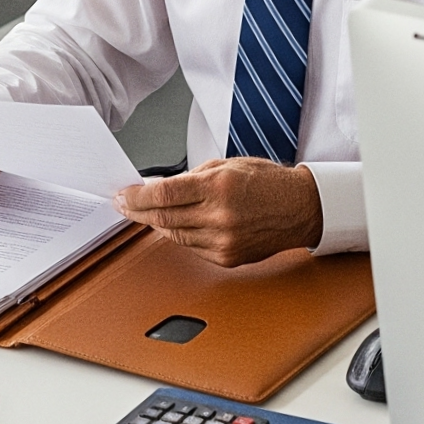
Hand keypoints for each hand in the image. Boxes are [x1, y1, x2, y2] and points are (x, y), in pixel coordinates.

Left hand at [114, 158, 321, 266]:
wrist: (301, 208)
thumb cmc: (268, 183)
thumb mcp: (228, 165)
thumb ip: (192, 177)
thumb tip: (160, 187)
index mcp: (219, 187)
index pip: (164, 194)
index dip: (137, 197)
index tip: (123, 196)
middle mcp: (220, 216)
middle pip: (164, 218)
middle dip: (139, 212)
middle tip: (125, 205)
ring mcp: (223, 241)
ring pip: (174, 235)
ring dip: (158, 224)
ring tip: (148, 213)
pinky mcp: (227, 258)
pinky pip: (192, 247)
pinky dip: (180, 236)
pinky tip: (177, 225)